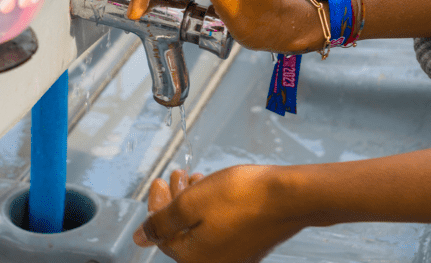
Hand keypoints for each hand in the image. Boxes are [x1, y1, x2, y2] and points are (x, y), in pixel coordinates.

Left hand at [132, 166, 308, 262]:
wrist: (290, 196)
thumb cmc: (243, 197)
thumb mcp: (191, 204)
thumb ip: (162, 221)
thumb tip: (140, 237)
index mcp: (194, 259)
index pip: (161, 234)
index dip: (156, 205)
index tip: (158, 182)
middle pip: (181, 231)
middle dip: (174, 201)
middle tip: (176, 177)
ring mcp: (234, 255)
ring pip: (201, 227)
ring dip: (192, 201)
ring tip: (195, 178)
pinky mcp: (249, 245)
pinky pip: (219, 228)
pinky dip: (211, 208)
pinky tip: (214, 189)